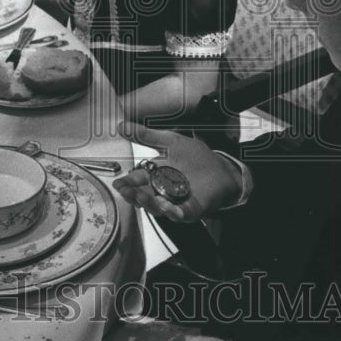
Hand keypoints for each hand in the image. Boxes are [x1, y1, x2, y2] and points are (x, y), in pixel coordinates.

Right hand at [114, 121, 242, 222]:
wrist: (221, 167)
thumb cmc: (195, 156)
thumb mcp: (169, 141)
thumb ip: (146, 136)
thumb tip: (121, 126)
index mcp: (154, 176)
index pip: (136, 181)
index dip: (127, 184)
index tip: (118, 183)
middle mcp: (161, 192)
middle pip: (143, 197)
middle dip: (133, 195)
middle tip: (126, 191)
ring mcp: (175, 203)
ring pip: (158, 208)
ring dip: (149, 203)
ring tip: (142, 196)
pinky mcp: (191, 210)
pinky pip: (179, 214)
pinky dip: (172, 212)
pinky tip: (167, 206)